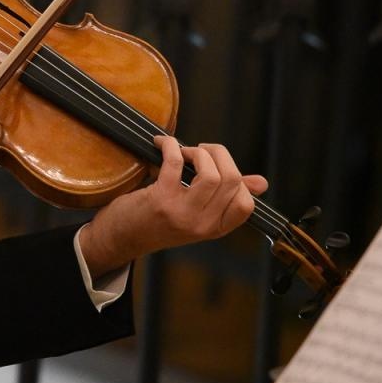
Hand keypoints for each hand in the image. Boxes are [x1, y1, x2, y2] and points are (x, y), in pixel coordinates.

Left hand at [77, 136, 267, 277]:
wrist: (121, 238)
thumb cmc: (158, 222)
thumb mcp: (196, 215)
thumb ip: (225, 198)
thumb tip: (261, 183)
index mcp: (215, 229)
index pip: (246, 205)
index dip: (237, 178)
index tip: (219, 167)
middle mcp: (202, 225)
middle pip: (231, 180)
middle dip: (218, 154)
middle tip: (201, 151)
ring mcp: (182, 214)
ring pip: (211, 174)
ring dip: (198, 152)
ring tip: (185, 151)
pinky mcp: (160, 200)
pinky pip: (175, 163)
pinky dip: (170, 145)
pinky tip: (163, 144)